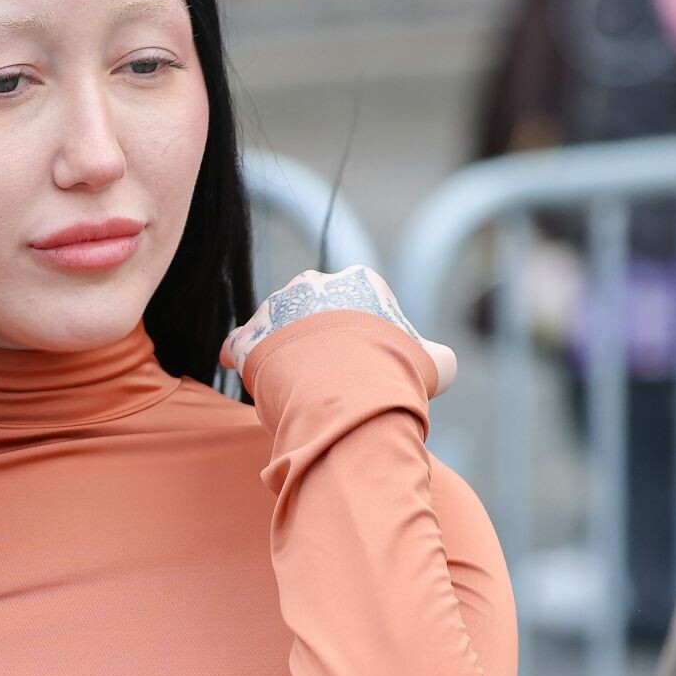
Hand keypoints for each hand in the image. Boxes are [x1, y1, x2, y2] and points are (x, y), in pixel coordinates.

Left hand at [218, 265, 457, 398]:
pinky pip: (238, 344)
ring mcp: (277, 307)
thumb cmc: (395, 376)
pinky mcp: (249, 336)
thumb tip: (437, 361)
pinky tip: (241, 370)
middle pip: (313, 310)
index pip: (357, 302)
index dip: (361, 335)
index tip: (363, 362)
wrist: (349, 394)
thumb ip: (435, 356)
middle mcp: (315, 283)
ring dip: (281, 349)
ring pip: (276, 325)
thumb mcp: (435, 364)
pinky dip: (239, 356)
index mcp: (361, 281)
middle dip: (317, 338)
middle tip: (326, 375)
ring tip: (291, 384)